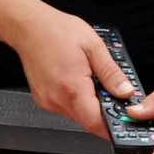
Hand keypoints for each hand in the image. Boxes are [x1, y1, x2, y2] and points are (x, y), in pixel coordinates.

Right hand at [15, 8, 136, 136]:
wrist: (28, 27)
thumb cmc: (56, 31)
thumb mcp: (94, 46)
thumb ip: (111, 73)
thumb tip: (125, 91)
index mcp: (72, 86)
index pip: (96, 122)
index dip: (113, 127)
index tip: (124, 123)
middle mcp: (57, 98)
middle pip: (87, 121)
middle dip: (103, 112)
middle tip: (111, 94)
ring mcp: (48, 101)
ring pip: (77, 116)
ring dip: (89, 105)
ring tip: (90, 81)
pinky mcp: (42, 99)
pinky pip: (65, 108)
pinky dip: (76, 101)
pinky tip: (77, 82)